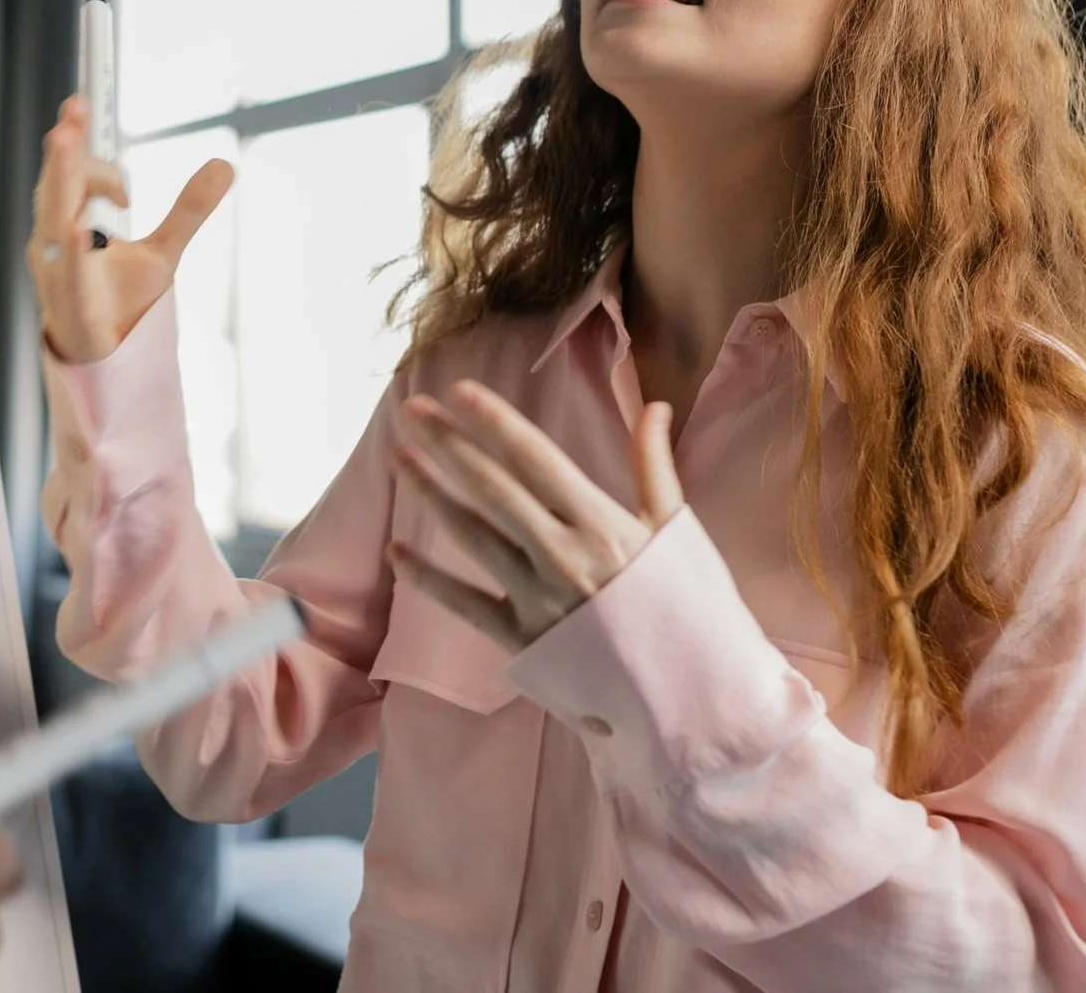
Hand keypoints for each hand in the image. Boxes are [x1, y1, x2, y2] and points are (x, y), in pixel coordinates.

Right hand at [29, 94, 230, 364]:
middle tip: (73, 110)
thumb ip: (188, 210)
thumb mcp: (163, 253)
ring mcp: (58, 273)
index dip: (77, 141)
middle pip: (57, 186)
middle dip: (64, 147)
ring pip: (56, 219)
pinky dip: (76, 252)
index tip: (80, 105)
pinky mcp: (73, 306)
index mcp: (69, 224)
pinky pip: (72, 274)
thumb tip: (226, 165)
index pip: (71, 173)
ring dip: (61, 181)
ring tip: (64, 142)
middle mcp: (55, 244)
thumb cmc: (119, 304)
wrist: (107, 364)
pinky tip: (82, 230)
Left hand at [387, 383, 683, 650]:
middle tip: (412, 411)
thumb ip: (654, 465)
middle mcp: (564, 557)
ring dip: (432, 495)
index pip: (536, 459)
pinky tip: (397, 551)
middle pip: (494, 489)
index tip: (459, 390)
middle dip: (450, 445)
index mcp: (602, 524)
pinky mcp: (523, 642)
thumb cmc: (686, 607)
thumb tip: (657, 406)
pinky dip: (427, 578)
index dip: (494, 422)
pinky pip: (464, 605)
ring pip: (473, 537)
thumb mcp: (675, 530)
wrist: (689, 694)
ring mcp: (539, 600)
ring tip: (400, 460)